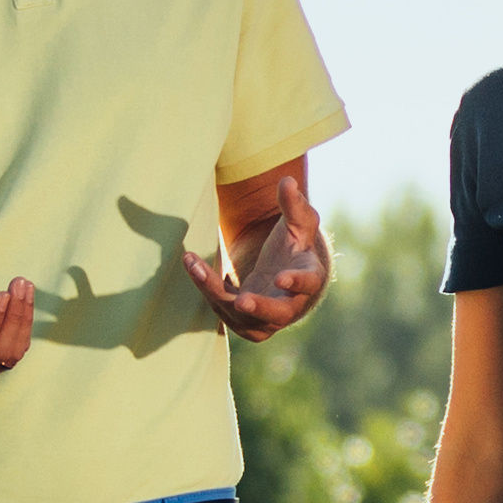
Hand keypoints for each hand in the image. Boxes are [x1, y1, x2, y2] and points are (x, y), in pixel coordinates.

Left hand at [181, 180, 330, 340]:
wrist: (283, 279)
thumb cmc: (294, 248)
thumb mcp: (299, 224)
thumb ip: (294, 205)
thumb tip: (287, 180)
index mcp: (310, 280)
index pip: (308, 284)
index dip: (296, 281)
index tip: (281, 277)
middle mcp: (290, 306)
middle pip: (278, 314)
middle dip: (259, 307)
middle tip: (242, 302)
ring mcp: (266, 320)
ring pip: (240, 313)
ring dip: (215, 290)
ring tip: (195, 264)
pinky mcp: (243, 322)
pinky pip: (222, 307)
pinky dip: (206, 286)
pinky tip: (192, 263)